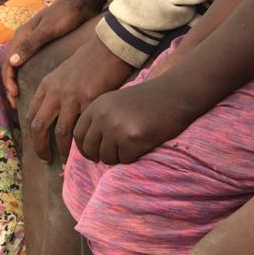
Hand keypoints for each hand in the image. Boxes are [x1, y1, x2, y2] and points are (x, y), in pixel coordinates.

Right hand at [1, 0, 104, 107]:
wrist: (83, 3)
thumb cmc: (65, 15)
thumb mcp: (48, 30)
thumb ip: (30, 44)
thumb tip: (12, 63)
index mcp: (21, 35)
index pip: (7, 62)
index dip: (8, 81)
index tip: (15, 96)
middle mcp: (24, 40)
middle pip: (10, 66)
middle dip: (10, 86)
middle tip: (14, 104)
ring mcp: (33, 43)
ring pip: (18, 66)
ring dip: (16, 83)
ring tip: (20, 100)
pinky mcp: (44, 46)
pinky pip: (30, 65)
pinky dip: (27, 77)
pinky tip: (35, 88)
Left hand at [27, 36, 132, 160]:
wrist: (110, 46)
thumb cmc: (90, 59)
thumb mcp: (64, 73)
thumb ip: (56, 91)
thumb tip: (54, 114)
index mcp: (47, 85)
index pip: (32, 114)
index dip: (33, 134)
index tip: (38, 145)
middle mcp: (55, 91)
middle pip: (39, 126)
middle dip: (39, 147)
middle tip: (45, 159)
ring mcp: (72, 96)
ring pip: (60, 132)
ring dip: (62, 150)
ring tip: (66, 162)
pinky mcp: (90, 100)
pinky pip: (84, 127)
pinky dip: (83, 142)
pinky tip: (87, 149)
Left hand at [73, 74, 191, 165]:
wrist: (174, 94)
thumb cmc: (148, 100)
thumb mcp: (116, 103)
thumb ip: (100, 119)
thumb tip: (87, 147)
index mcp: (97, 105)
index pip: (78, 134)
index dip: (84, 148)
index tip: (93, 154)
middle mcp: (103, 116)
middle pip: (90, 149)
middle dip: (101, 156)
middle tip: (116, 153)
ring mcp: (117, 127)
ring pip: (107, 157)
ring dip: (119, 156)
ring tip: (132, 144)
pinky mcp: (132, 139)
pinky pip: (125, 160)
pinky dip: (133, 156)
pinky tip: (143, 143)